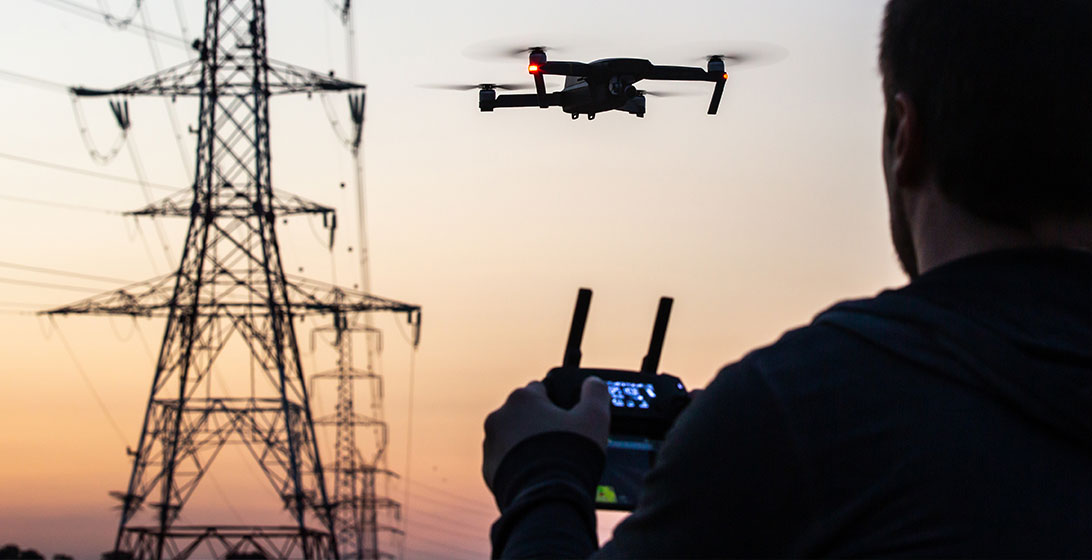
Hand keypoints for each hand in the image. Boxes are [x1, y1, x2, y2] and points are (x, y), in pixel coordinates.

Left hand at [482, 377, 609, 489]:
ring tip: (550, 462)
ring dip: (527, 445)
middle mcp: (500, 417)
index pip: (542, 389)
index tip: (569, 420)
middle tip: (562, 442)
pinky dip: (518, 466)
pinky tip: (537, 475)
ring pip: (514, 438)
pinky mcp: (488, 469)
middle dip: (541, 424)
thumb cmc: (570, 454)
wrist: (545, 499)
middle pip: (526, 414)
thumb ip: (595, 393)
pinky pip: (505, 462)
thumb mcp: (595, 417)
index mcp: (522, 398)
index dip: (559, 404)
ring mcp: (491, 444)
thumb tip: (592, 383)